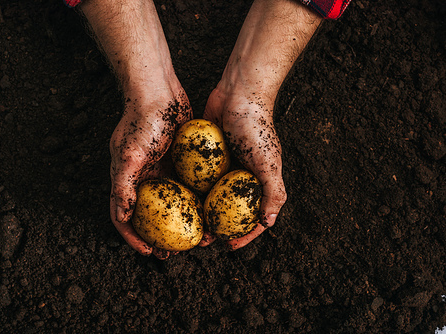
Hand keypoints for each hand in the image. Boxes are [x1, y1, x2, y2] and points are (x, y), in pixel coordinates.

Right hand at [110, 89, 191, 258]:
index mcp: (126, 179)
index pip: (124, 216)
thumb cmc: (142, 120)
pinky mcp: (179, 162)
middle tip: (173, 253)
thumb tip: (123, 216)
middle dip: (159, 237)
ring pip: (170, 204)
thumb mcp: (130, 154)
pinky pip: (186, 187)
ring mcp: (161, 170)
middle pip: (148, 215)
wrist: (159, 91)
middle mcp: (142, 178)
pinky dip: (193, 202)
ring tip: (196, 237)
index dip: (133, 237)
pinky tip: (208, 211)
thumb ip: (123, 185)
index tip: (149, 252)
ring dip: (180, 223)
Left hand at [200, 87, 286, 249]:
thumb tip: (268, 222)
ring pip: (209, 198)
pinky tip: (175, 200)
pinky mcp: (205, 157)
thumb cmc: (256, 127)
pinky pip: (197, 178)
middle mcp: (240, 178)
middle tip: (201, 239)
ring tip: (185, 224)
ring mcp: (222, 168)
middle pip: (228, 212)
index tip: (228, 247)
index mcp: (258, 182)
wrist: (238, 93)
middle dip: (216, 228)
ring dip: (199, 213)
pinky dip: (189, 190)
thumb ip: (273, 192)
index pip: (253, 217)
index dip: (243, 235)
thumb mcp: (269, 162)